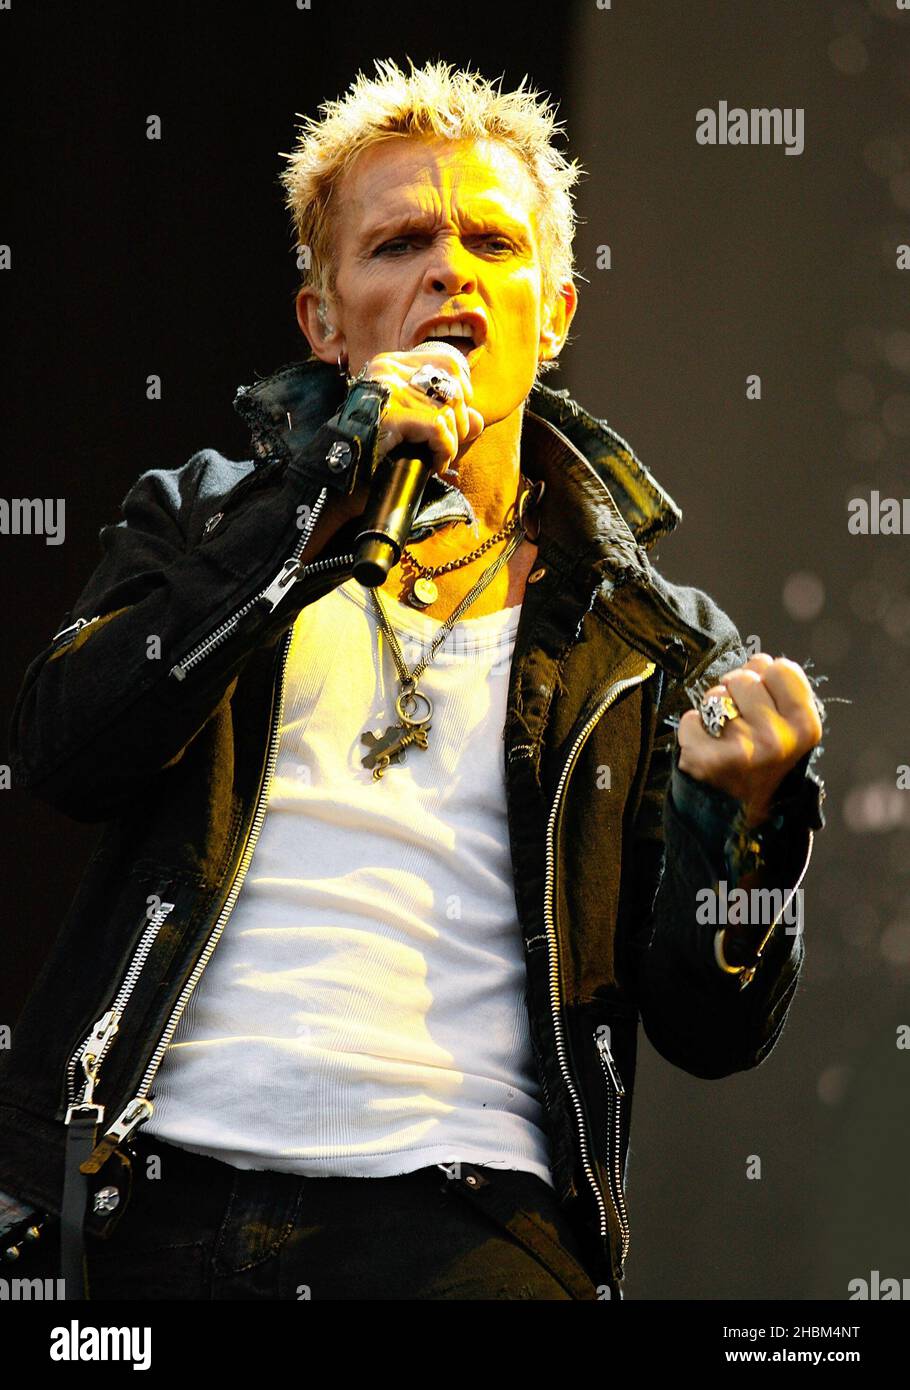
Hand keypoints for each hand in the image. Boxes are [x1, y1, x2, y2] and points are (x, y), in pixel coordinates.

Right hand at [358, 343, 484, 477]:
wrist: (336, 479)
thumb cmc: (374, 453)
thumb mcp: (414, 429)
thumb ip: (448, 418)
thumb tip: (479, 420)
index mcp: (390, 364)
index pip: (448, 360)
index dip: (463, 390)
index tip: (456, 418)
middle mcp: (388, 370)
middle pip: (452, 384)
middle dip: (460, 421)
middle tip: (446, 444)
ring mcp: (388, 390)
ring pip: (448, 409)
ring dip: (450, 442)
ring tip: (437, 458)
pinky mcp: (390, 415)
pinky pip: (438, 428)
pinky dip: (444, 449)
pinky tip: (434, 463)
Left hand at [676, 654, 822, 827]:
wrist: (737, 817)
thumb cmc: (761, 763)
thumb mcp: (788, 731)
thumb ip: (779, 692)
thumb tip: (758, 658)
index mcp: (806, 728)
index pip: (781, 667)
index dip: (766, 676)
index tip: (764, 698)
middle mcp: (779, 739)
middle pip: (744, 677)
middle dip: (735, 692)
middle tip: (739, 722)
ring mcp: (744, 750)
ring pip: (714, 695)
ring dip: (712, 710)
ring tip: (723, 736)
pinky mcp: (709, 760)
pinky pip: (689, 718)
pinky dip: (691, 730)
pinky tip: (706, 749)